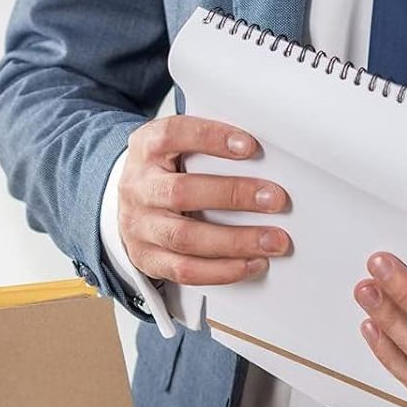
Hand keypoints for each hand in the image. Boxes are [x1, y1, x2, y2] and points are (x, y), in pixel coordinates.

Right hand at [119, 115, 290, 284]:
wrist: (130, 207)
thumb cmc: (166, 174)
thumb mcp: (176, 149)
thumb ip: (209, 149)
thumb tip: (265, 158)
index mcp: (146, 149)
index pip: (172, 135)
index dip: (210, 138)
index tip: (250, 146)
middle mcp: (138, 187)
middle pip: (182, 192)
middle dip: (234, 195)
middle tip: (275, 199)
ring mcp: (140, 226)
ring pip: (185, 237)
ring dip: (235, 240)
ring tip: (272, 240)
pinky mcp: (147, 259)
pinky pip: (185, 271)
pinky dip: (222, 270)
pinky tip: (251, 264)